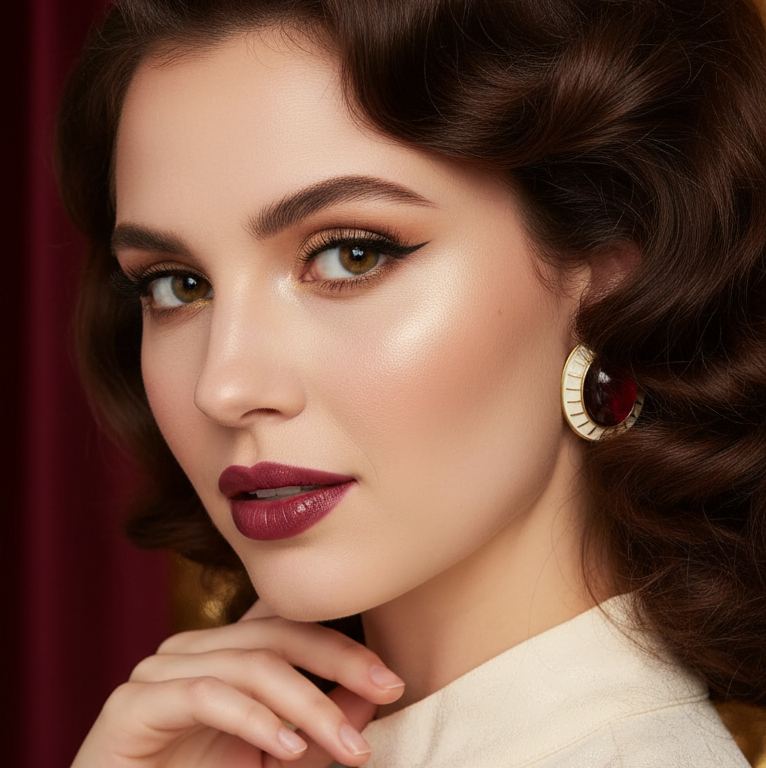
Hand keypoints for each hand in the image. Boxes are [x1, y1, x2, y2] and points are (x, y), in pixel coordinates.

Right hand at [70, 600, 404, 767]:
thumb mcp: (276, 759)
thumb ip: (318, 726)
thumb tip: (372, 694)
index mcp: (223, 651)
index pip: (290, 626)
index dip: (343, 645)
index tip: (390, 680)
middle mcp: (192, 648)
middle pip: (278, 636)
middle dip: (339, 662)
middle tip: (386, 690)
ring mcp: (160, 669)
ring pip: (250, 664)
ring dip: (308, 705)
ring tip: (348, 747)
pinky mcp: (133, 703)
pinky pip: (206, 695)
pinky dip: (255, 719)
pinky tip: (289, 748)